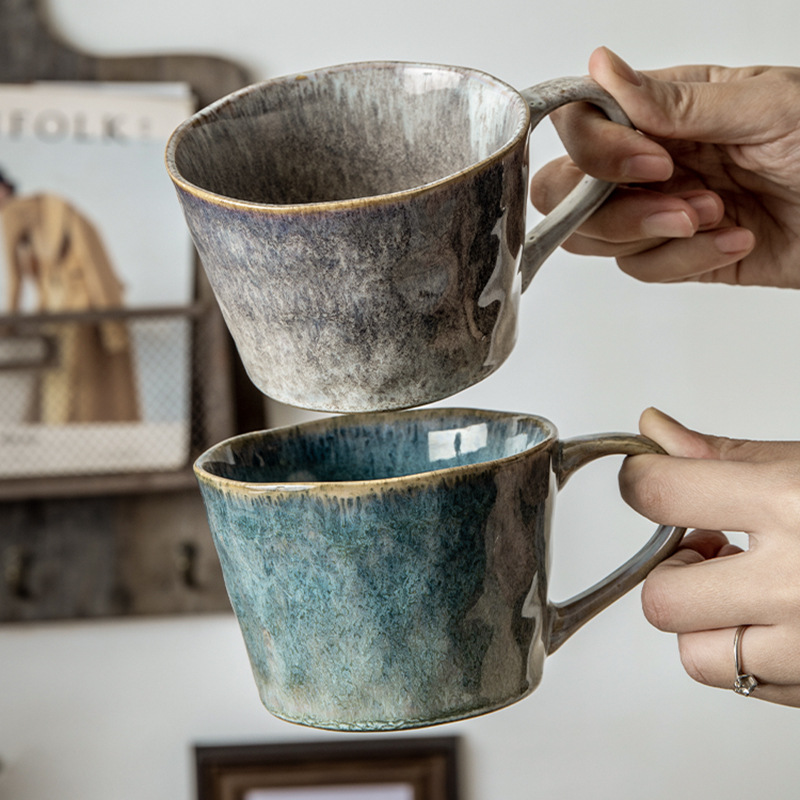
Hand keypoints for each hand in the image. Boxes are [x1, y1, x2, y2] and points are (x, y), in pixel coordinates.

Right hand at [530, 47, 799, 286]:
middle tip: (679, 202)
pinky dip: (686, 261)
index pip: (581, 125)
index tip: (656, 161)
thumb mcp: (768, 107)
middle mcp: (649, 160)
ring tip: (716, 215)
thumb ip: (677, 98)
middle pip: (565, 190)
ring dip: (651, 235)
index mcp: (664, 110)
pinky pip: (641, 268)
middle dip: (609, 207)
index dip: (598, 151)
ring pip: (593, 236)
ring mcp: (658, 210)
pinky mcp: (675, 256)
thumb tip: (602, 69)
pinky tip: (736, 237)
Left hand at [619, 408, 799, 705]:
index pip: (661, 495)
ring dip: (705, 622)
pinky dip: (745, 654)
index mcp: (793, 506)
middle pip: (664, 597)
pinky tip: (778, 619)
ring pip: (696, 657)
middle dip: (673, 569)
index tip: (645, 481)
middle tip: (708, 546)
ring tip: (744, 588)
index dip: (639, 482)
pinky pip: (745, 686)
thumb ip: (724, 455)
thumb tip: (654, 432)